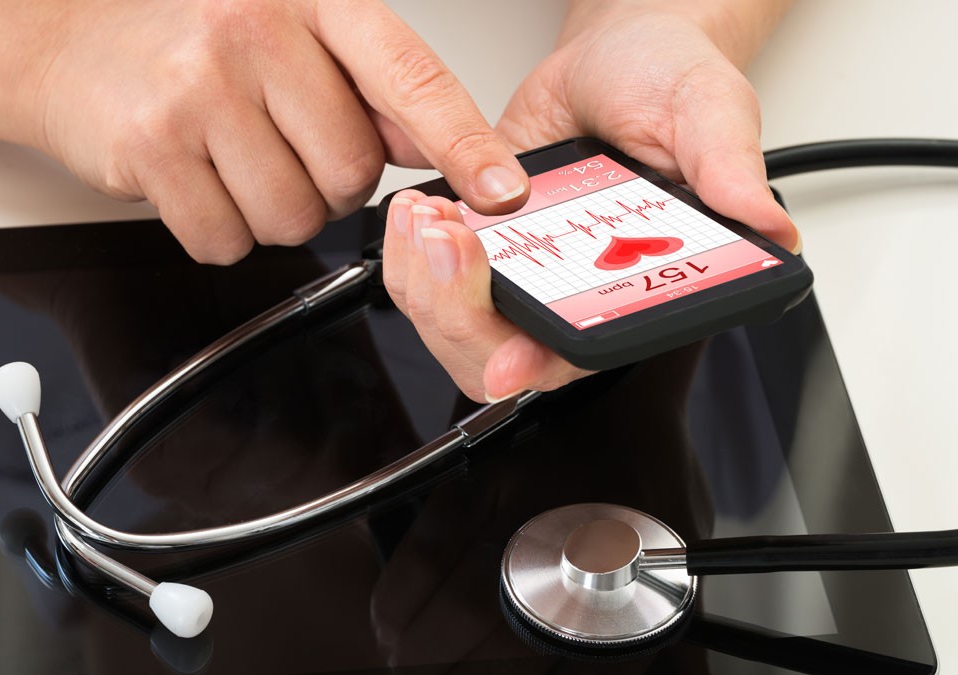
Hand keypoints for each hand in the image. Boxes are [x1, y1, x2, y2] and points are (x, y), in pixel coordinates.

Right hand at [33, 0, 528, 262]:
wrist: (70, 42)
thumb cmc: (189, 36)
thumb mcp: (289, 33)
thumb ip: (365, 86)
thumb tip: (428, 145)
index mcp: (310, 0)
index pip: (409, 77)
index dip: (464, 142)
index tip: (502, 190)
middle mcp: (255, 33)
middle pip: (350, 174)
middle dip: (328, 185)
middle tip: (281, 146)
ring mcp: (199, 89)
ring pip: (292, 219)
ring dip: (272, 211)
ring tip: (233, 159)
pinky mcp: (151, 147)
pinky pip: (226, 239)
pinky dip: (220, 230)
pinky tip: (197, 180)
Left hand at [382, 2, 795, 401]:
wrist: (613, 56)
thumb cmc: (666, 86)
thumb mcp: (709, 110)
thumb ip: (731, 168)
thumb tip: (770, 228)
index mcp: (640, 284)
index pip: (588, 354)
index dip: (543, 368)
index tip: (509, 358)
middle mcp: (576, 293)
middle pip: (499, 356)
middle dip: (459, 311)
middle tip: (449, 241)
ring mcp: (521, 275)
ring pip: (453, 326)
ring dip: (424, 283)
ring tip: (426, 217)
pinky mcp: (481, 248)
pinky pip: (426, 280)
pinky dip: (408, 255)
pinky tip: (417, 210)